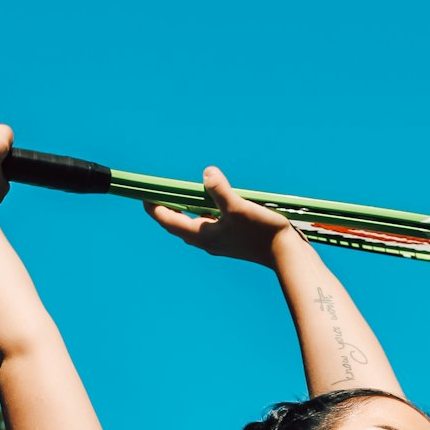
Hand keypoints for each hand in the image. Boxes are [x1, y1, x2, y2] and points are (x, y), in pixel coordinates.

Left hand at [145, 165, 296, 266]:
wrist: (286, 256)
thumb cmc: (262, 232)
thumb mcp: (239, 207)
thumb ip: (220, 190)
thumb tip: (206, 173)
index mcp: (203, 234)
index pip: (169, 220)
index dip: (154, 207)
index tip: (143, 195)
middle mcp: (207, 241)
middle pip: (178, 226)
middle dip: (166, 211)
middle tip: (157, 195)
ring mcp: (220, 243)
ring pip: (193, 227)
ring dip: (184, 213)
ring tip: (180, 197)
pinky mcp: (232, 242)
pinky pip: (208, 227)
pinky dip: (202, 215)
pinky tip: (210, 205)